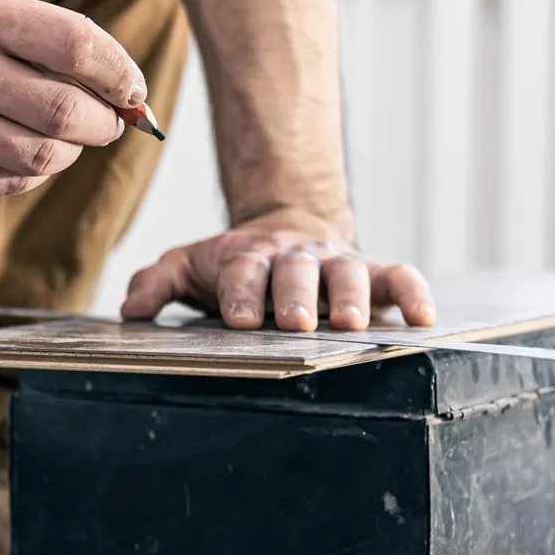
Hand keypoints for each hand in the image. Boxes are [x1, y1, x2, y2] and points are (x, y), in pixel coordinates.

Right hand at [0, 0, 144, 197]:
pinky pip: (9, 182)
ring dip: (71, 151)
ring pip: (42, 156)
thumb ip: (43, 40)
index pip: (75, 44)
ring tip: (69, 140)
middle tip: (109, 122)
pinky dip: (33, 173)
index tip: (132, 89)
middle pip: (65, 110)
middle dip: (103, 123)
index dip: (118, 72)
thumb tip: (119, 89)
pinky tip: (27, 154)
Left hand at [120, 211, 434, 331]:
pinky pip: (398, 276)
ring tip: (351, 324)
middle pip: (297, 272)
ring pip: (348, 273)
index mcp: (248, 258)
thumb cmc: (233, 264)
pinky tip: (423, 318)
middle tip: (294, 322)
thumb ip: (157, 282)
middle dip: (296, 296)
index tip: (236, 319)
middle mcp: (295, 258)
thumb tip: (131, 309)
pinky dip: (413, 293)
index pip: (242, 273)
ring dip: (350, 298)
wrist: (283, 230)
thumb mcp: (188, 267)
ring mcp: (336, 263)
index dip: (240, 293)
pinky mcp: (372, 273)